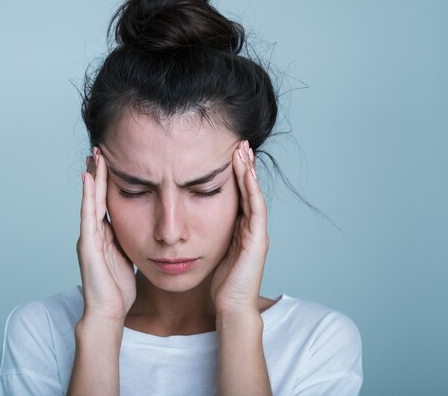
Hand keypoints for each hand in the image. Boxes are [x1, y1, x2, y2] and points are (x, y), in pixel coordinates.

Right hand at [76, 147, 135, 322]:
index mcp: (105, 236)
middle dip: (98, 173)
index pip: (107, 202)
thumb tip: (146, 230)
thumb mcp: (129, 258)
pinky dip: (88, 195)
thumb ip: (131, 242)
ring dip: (93, 177)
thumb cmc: (118, 290)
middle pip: (96, 196)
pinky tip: (88, 177)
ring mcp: (89, 237)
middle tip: (100, 149)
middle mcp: (94, 233)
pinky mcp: (88, 244)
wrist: (108, 312)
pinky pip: (88, 214)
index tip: (111, 161)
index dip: (108, 182)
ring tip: (94, 155)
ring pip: (91, 200)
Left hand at [210, 140, 269, 315]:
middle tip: (239, 141)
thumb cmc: (220, 283)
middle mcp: (252, 227)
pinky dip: (251, 191)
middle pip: (249, 189)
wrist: (230, 307)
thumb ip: (207, 232)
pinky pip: (256, 210)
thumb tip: (189, 219)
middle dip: (244, 165)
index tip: (228, 151)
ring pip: (254, 194)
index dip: (236, 172)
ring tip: (244, 150)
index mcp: (240, 228)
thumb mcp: (211, 249)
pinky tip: (246, 174)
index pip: (239, 193)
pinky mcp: (258, 241)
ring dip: (249, 171)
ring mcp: (257, 233)